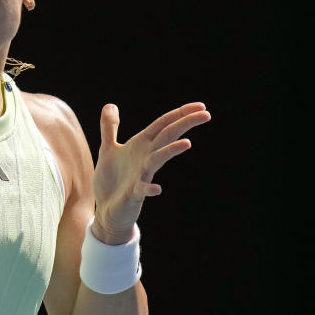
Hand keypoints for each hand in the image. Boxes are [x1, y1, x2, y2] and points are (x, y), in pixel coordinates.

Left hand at [92, 102, 210, 243]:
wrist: (107, 209)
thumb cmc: (111, 180)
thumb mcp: (107, 148)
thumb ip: (109, 127)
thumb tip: (110, 105)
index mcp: (141, 146)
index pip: (163, 125)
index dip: (179, 114)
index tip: (200, 105)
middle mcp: (145, 158)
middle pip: (167, 137)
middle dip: (184, 124)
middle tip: (206, 114)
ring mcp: (141, 175)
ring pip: (157, 160)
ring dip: (170, 152)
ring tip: (187, 143)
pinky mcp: (134, 193)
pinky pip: (142, 190)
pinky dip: (149, 188)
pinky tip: (157, 189)